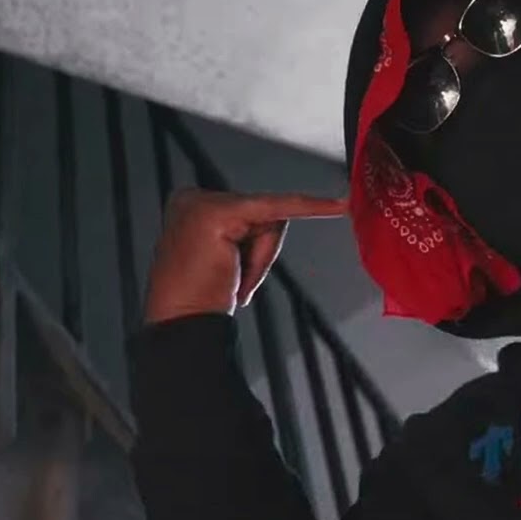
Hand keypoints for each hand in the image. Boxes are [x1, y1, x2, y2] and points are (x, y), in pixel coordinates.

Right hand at [143, 189, 347, 324]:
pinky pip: (278, 208)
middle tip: (237, 282)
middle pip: (261, 212)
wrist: (182, 322)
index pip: (249, 211)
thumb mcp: (228, 255)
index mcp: (191, 205)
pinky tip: (337, 205)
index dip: (264, 237)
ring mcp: (202, 202)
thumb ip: (247, 232)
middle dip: (261, 251)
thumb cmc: (202, 296)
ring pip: (270, 218)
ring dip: (260, 257)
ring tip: (234, 280)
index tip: (326, 210)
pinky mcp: (220, 213)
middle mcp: (193, 197)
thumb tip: (278, 218)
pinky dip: (311, 206)